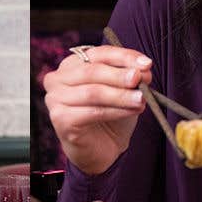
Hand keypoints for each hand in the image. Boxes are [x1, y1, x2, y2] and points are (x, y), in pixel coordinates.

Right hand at [42, 45, 151, 173]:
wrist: (101, 148)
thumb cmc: (110, 115)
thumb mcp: (123, 90)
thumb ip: (130, 77)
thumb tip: (144, 69)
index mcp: (71, 65)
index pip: (98, 54)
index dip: (123, 56)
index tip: (146, 63)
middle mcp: (57, 79)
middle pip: (92, 71)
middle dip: (120, 75)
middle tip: (141, 79)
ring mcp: (55, 99)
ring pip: (93, 92)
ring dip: (121, 95)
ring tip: (141, 99)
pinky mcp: (60, 119)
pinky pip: (92, 112)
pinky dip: (116, 111)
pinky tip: (132, 111)